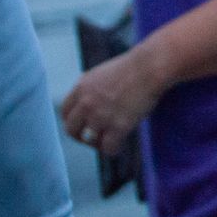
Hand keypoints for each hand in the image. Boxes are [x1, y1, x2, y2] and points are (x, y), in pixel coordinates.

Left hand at [60, 41, 168, 156]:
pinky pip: (108, 148)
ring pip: (89, 140)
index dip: (73, 122)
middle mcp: (86, 103)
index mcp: (81, 87)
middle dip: (81, 136)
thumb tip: (91, 107)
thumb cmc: (134, 68)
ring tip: (111, 140)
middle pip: (72, 130)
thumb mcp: (103, 74)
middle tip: (95, 138)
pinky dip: (114, 149)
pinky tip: (121, 143)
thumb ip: (92, 90)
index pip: (65, 112)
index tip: (83, 126)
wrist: (150, 67)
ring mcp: (101, 116)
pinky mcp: (118, 126)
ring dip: (99, 143)